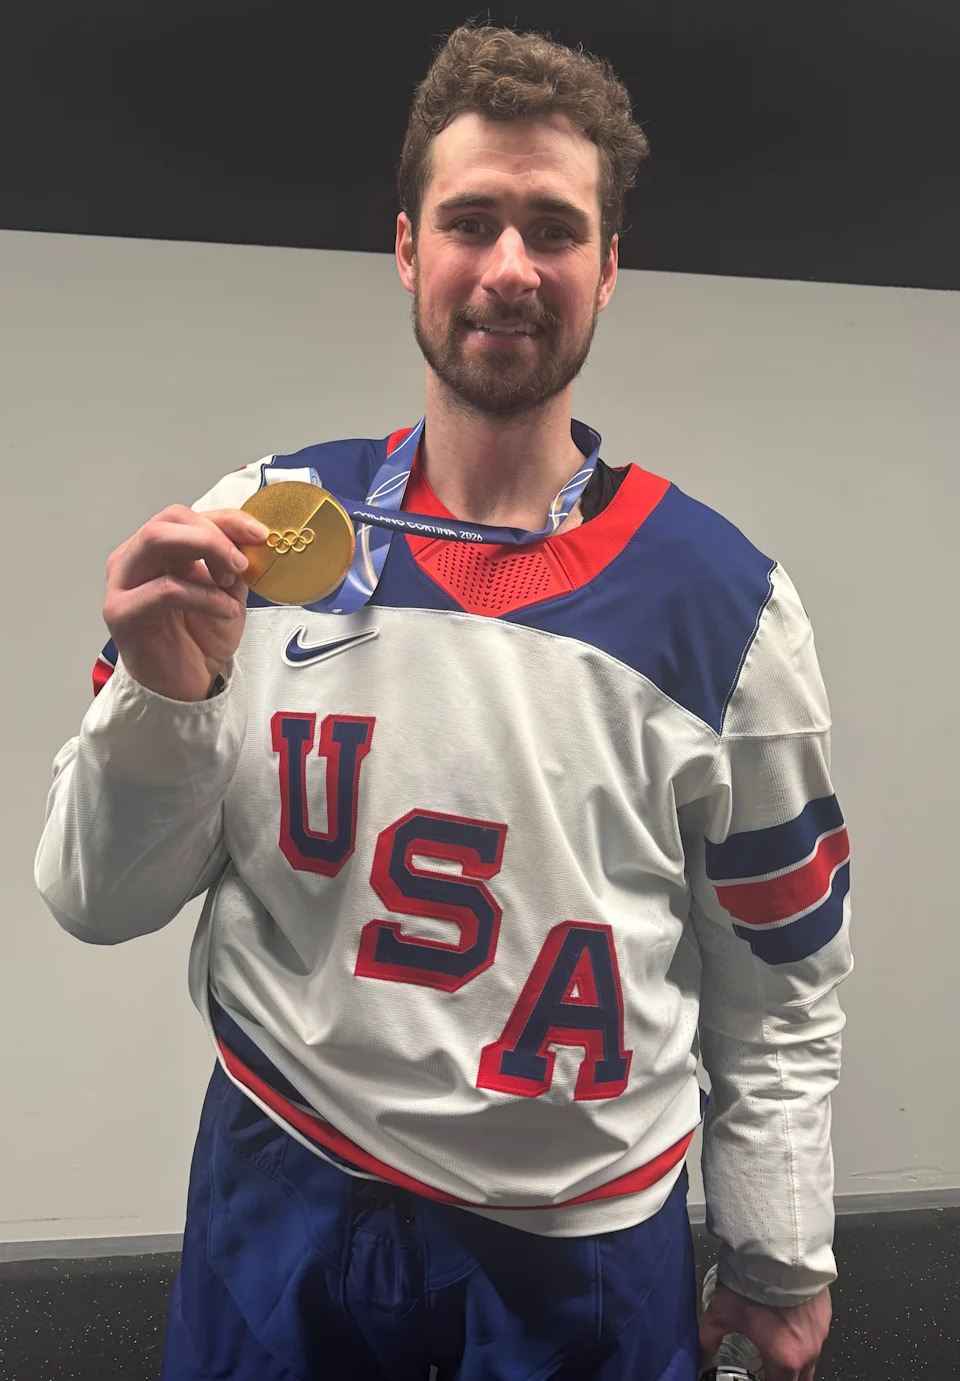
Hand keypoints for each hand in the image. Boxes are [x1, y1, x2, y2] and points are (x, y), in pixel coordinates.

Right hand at [103, 505, 268, 701]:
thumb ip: (231, 561)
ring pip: (157, 540)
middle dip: (214, 535)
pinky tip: (225, 610)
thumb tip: (250, 535)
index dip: (226, 519)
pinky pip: (166, 589)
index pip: (186, 516)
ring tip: (233, 582)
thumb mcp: (227, 590)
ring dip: (207, 553)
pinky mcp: (122, 613)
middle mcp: (133, 559)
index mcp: (155, 550)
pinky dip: (205, 595)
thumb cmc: (200, 638)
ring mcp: (122, 584)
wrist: (188, 686)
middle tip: (242, 562)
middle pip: (169, 520)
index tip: (259, 535)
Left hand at [699, 1280, 830, 1380]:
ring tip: (777, 1337)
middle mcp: (808, 1349)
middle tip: (769, 1364)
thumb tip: (700, 1350)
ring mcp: (820, 1331)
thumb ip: (708, 1337)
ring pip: (811, 1354)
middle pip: (800, 1377)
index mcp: (785, 1358)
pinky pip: (817, 1330)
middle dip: (784, 1374)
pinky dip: (804, 1329)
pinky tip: (789, 1314)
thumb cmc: (757, 1282)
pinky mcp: (825, 1311)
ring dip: (796, 1352)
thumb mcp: (722, 1312)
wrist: (780, 1251)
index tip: (760, 1375)